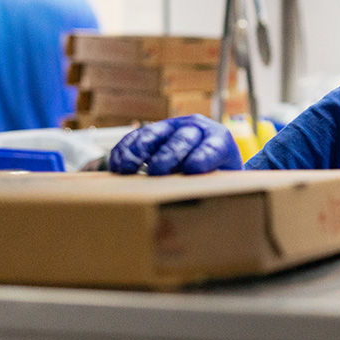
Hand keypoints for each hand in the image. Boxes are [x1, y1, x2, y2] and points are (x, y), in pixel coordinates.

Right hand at [109, 114, 243, 174]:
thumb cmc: (216, 172)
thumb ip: (214, 187)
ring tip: (128, 167)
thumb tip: (207, 212)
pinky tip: (117, 165)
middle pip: (182, 138)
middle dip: (169, 155)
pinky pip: (135, 137)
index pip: (213, 147)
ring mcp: (172, 127)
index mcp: (218, 139)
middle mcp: (196, 128)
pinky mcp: (153, 131)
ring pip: (155, 134)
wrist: (208, 155)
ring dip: (140, 150)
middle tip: (158, 172)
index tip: (193, 169)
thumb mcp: (222, 180)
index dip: (203, 157)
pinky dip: (125, 150)